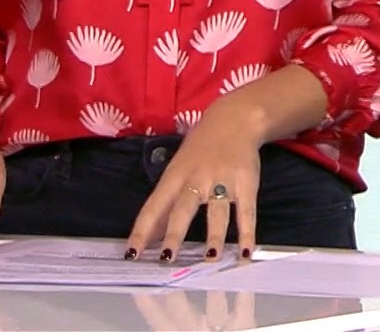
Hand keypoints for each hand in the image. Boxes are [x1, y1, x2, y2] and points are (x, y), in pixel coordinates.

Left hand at [125, 100, 262, 262]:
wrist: (235, 120)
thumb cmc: (200, 150)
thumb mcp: (178, 170)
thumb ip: (166, 203)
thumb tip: (150, 237)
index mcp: (174, 176)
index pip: (153, 207)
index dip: (141, 231)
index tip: (132, 255)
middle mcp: (196, 179)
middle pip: (182, 209)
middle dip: (174, 234)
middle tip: (167, 259)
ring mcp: (222, 180)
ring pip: (216, 212)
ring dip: (213, 237)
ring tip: (209, 259)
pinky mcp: (246, 183)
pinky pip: (246, 212)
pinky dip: (247, 233)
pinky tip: (246, 252)